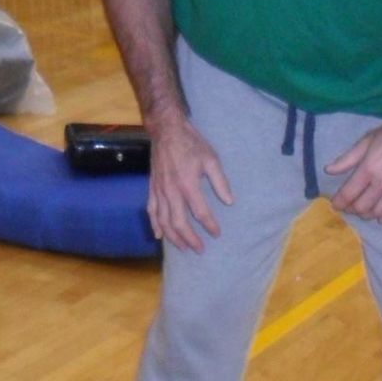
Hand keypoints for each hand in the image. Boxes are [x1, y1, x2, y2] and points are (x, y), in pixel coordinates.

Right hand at [147, 116, 232, 251]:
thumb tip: (230, 202)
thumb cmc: (191, 144)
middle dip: (190, 239)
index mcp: (188, 184)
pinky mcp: (152, 188)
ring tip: (184, 248)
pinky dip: (155, 224)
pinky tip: (159, 235)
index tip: (217, 234)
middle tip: (200, 249)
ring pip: (164, 221)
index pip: (200, 212)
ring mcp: (159, 191)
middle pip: (179, 223)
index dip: (209, 225)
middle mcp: (171, 191)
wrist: (167, 131)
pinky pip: (151, 210)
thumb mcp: (211, 159)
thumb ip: (220, 182)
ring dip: (173, 237)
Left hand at [325, 113, 381, 222]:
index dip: (339, 202)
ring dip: (368, 214)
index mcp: (369, 168)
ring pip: (379, 212)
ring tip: (365, 210)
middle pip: (362, 207)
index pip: (348, 194)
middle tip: (350, 206)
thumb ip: (346, 159)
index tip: (336, 204)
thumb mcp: (365, 142)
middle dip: (352, 209)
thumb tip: (328, 170)